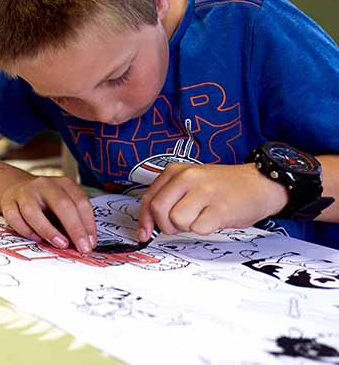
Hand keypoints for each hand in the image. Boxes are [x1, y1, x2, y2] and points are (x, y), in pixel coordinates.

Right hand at [0, 174, 96, 253]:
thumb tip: (85, 243)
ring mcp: (24, 192)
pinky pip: (15, 219)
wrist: (16, 187)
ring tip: (60, 244)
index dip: (88, 224)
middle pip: (61, 204)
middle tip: (82, 248)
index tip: (91, 243)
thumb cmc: (45, 202)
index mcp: (63, 184)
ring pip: (33, 211)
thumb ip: (74, 219)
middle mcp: (44, 185)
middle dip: (74, 229)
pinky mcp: (8, 202)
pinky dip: (26, 231)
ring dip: (48, 231)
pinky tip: (37, 239)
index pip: (80, 202)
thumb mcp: (63, 203)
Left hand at [138, 162, 288, 240]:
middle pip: (159, 210)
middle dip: (167, 225)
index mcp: (176, 171)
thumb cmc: (222, 187)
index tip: (145, 234)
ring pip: (177, 221)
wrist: (259, 183)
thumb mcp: (191, 183)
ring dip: (188, 227)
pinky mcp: (220, 208)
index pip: (149, 199)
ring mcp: (205, 192)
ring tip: (202, 217)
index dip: (145, 221)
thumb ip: (169, 198)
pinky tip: (215, 219)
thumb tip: (148, 226)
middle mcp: (188, 177)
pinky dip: (205, 229)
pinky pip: (199, 229)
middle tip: (182, 224)